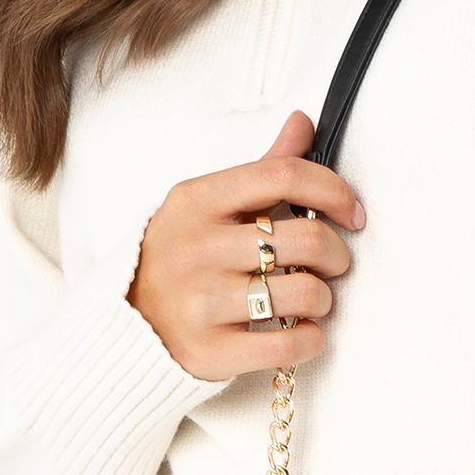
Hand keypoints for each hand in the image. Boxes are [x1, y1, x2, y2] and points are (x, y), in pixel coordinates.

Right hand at [128, 113, 364, 380]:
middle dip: (337, 254)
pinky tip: (302, 332)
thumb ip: (261, 168)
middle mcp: (196, 248)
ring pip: (305, 292)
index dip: (333, 190)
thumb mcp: (206, 205)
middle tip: (333, 264)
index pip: (283, 174)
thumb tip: (303, 124)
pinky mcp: (209, 351)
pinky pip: (290, 344)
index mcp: (196, 200)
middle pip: (307, 238)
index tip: (352, 213)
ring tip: (311, 300)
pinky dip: (311, 340)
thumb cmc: (177, 258)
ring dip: (324, 299)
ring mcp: (200, 302)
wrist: (123, 327)